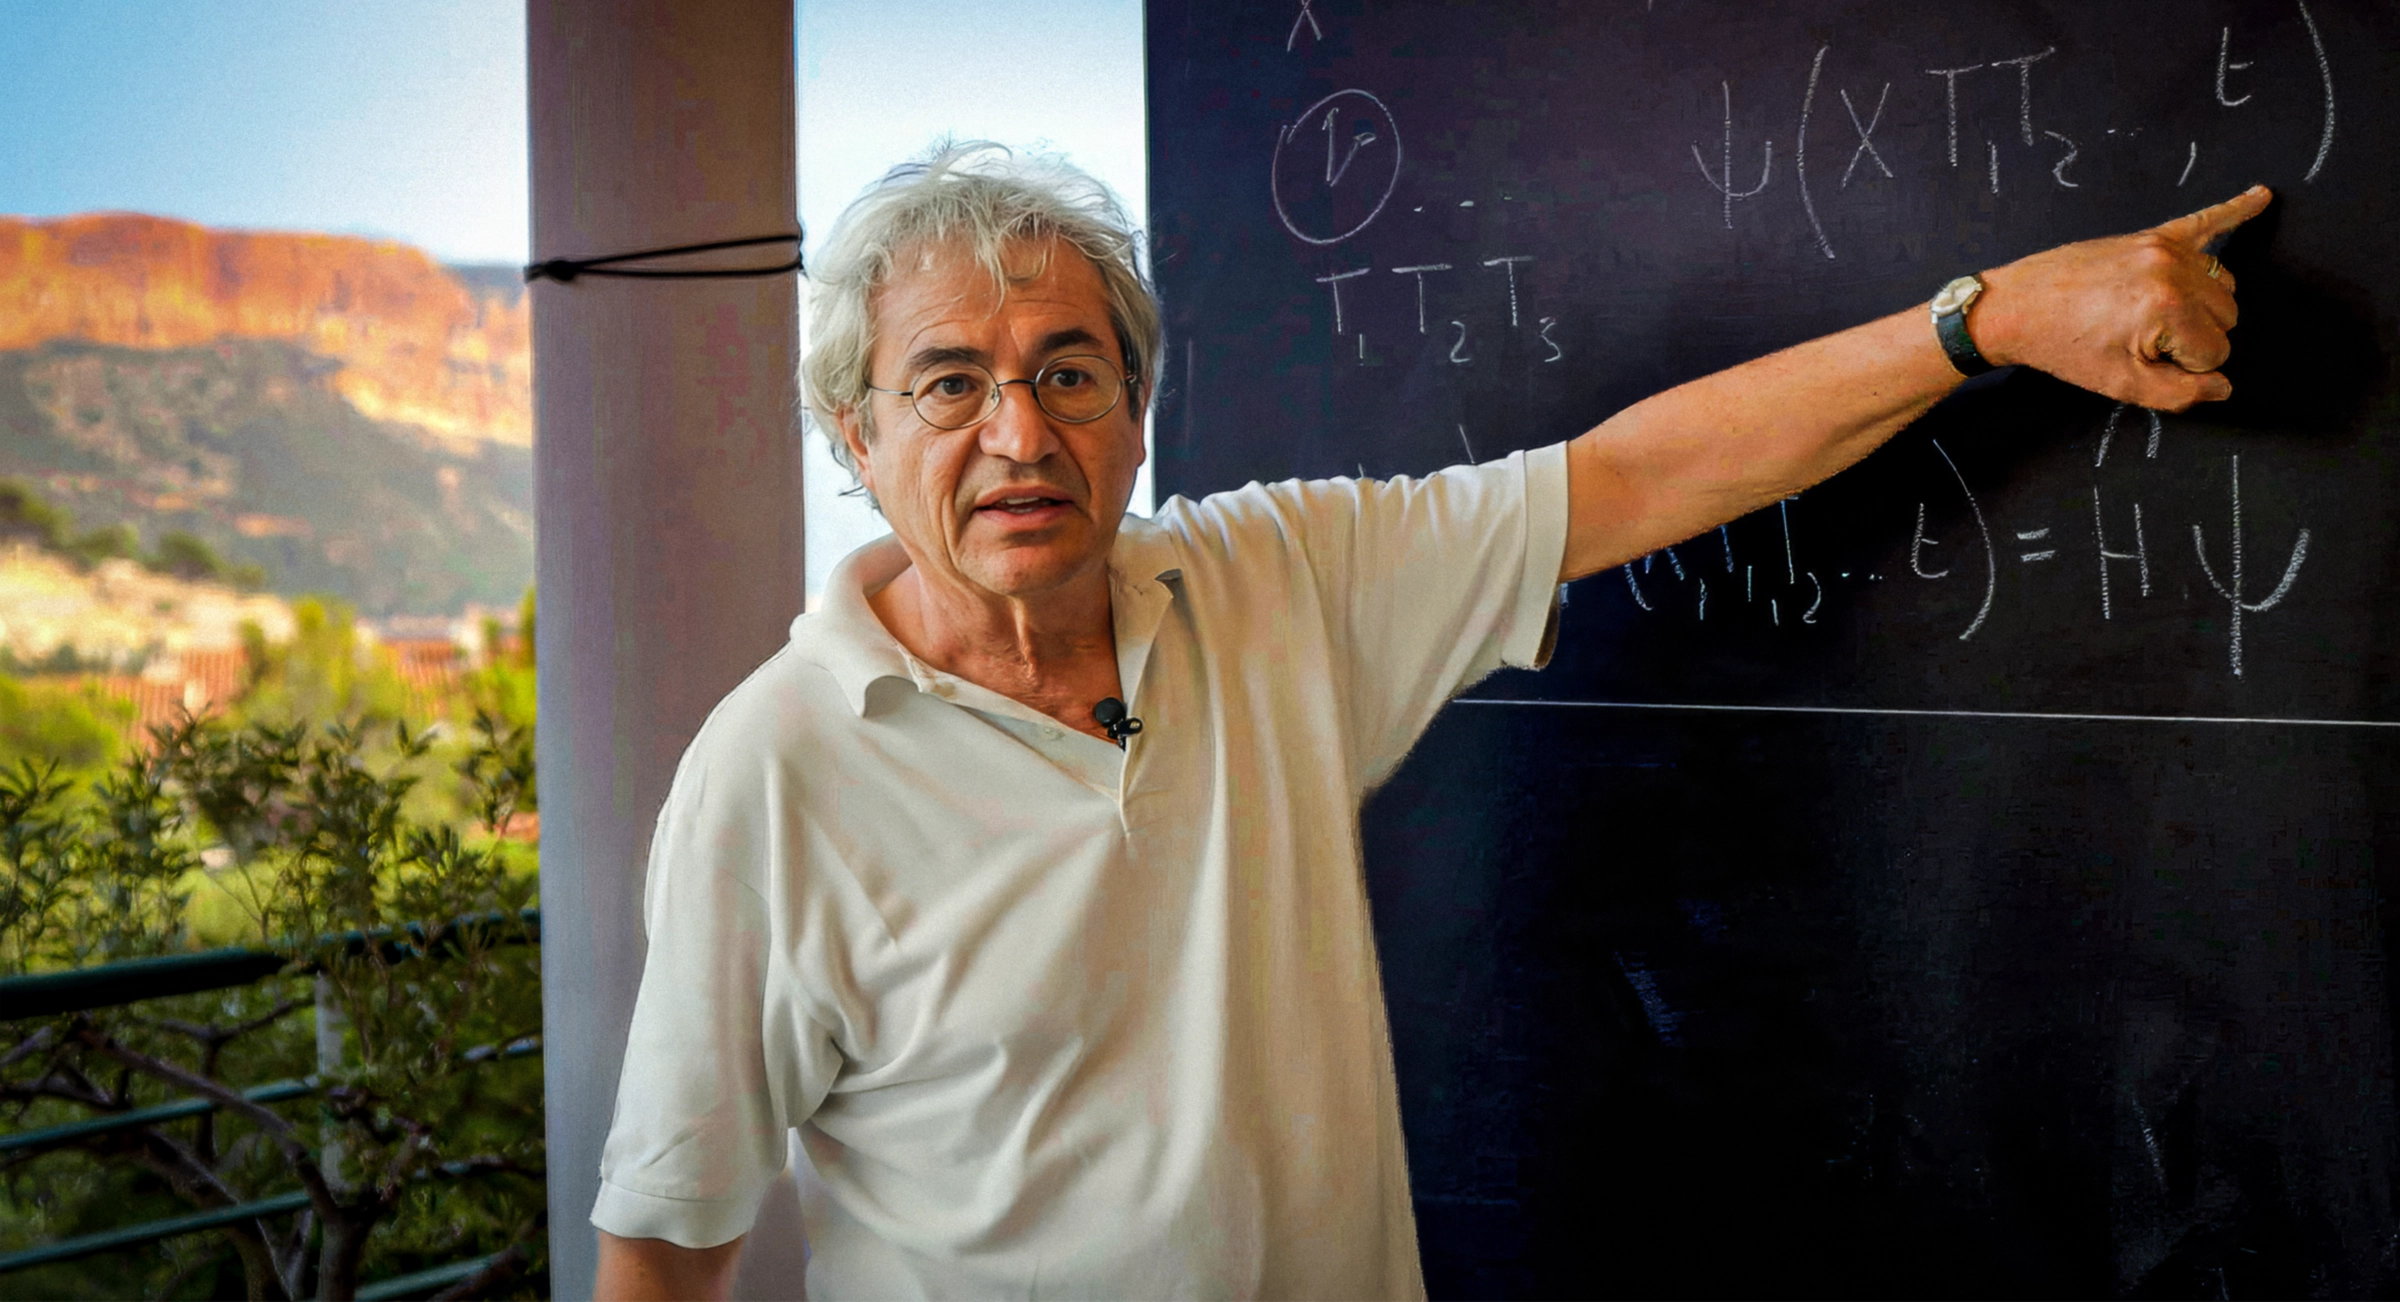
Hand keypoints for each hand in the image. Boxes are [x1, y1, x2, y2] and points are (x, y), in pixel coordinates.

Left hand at [1973, 185, 2271, 410]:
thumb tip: (2223, 387)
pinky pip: (2206, 219)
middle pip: (2226, 316)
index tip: (2145, 360)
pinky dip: (2236, 208)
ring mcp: (2165, 247)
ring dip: (2200, 306)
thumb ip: (2180, 394)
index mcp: (2169, 308)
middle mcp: (2175, 270)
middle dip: (2193, 338)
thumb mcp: (2120, 384)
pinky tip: (2263, 196)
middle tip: (2141, 341)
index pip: (2217, 351)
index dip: (2186, 366)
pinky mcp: (2152, 235)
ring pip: (2222, 285)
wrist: (2017, 307)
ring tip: (2150, 315)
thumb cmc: (2064, 347)